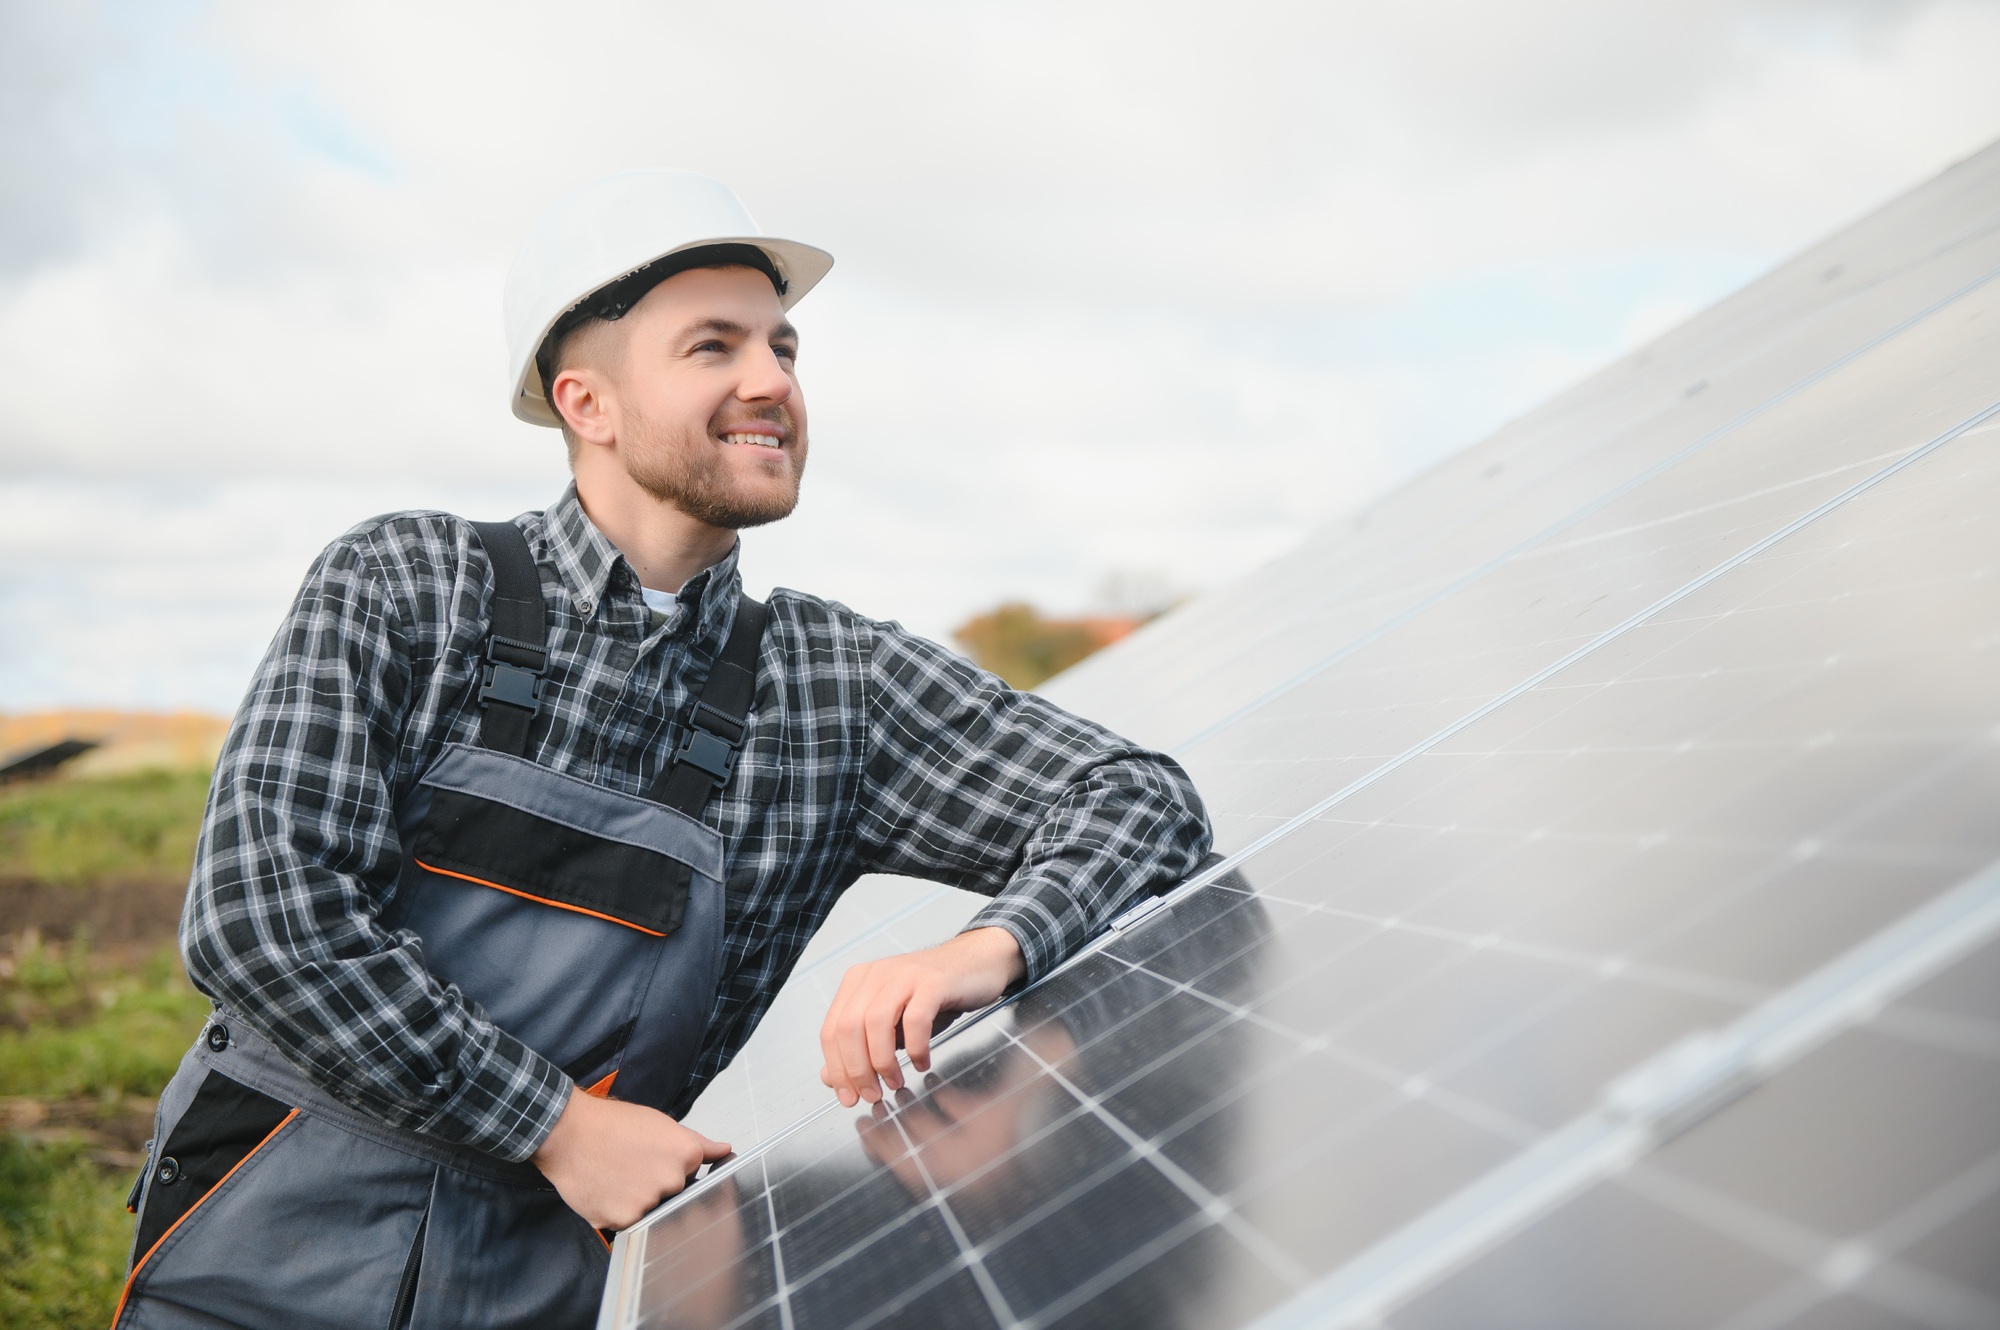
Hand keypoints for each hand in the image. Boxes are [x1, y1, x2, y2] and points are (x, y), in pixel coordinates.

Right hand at [531, 1087, 731, 1230]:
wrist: (567, 1132)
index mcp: (685, 1154)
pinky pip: (626, 1224)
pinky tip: (605, 1189)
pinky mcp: (622, 1220)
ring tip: (615, 1175)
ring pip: (648, 1211)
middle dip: (654, 1186)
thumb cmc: (611, 1124)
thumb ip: (697, 1142)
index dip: (672, 1169)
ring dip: (635, 1200)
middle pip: (672, 1195)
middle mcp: (671, 1180)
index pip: (694, 1176)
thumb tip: (725, 1150)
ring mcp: (647, 1202)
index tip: (654, 1164)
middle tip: (630, 1167)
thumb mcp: (660, 1123)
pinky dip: (616, 1211)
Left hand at [818, 927, 1024, 1107]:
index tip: (847, 1096)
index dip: (836, 1068)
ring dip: (882, 1062)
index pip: (831, 1030)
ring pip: (876, 1024)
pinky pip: (915, 1020)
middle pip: (848, 1028)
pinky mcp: (933, 982)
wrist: (976, 962)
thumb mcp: (891, 1022)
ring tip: (894, 1082)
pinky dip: (915, 1047)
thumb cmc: (933, 995)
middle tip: (871, 1094)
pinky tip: (922, 1062)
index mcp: (857, 981)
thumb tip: (831, 1078)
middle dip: (856, 1070)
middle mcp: (876, 974)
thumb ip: (860, 1047)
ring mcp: (904, 975)